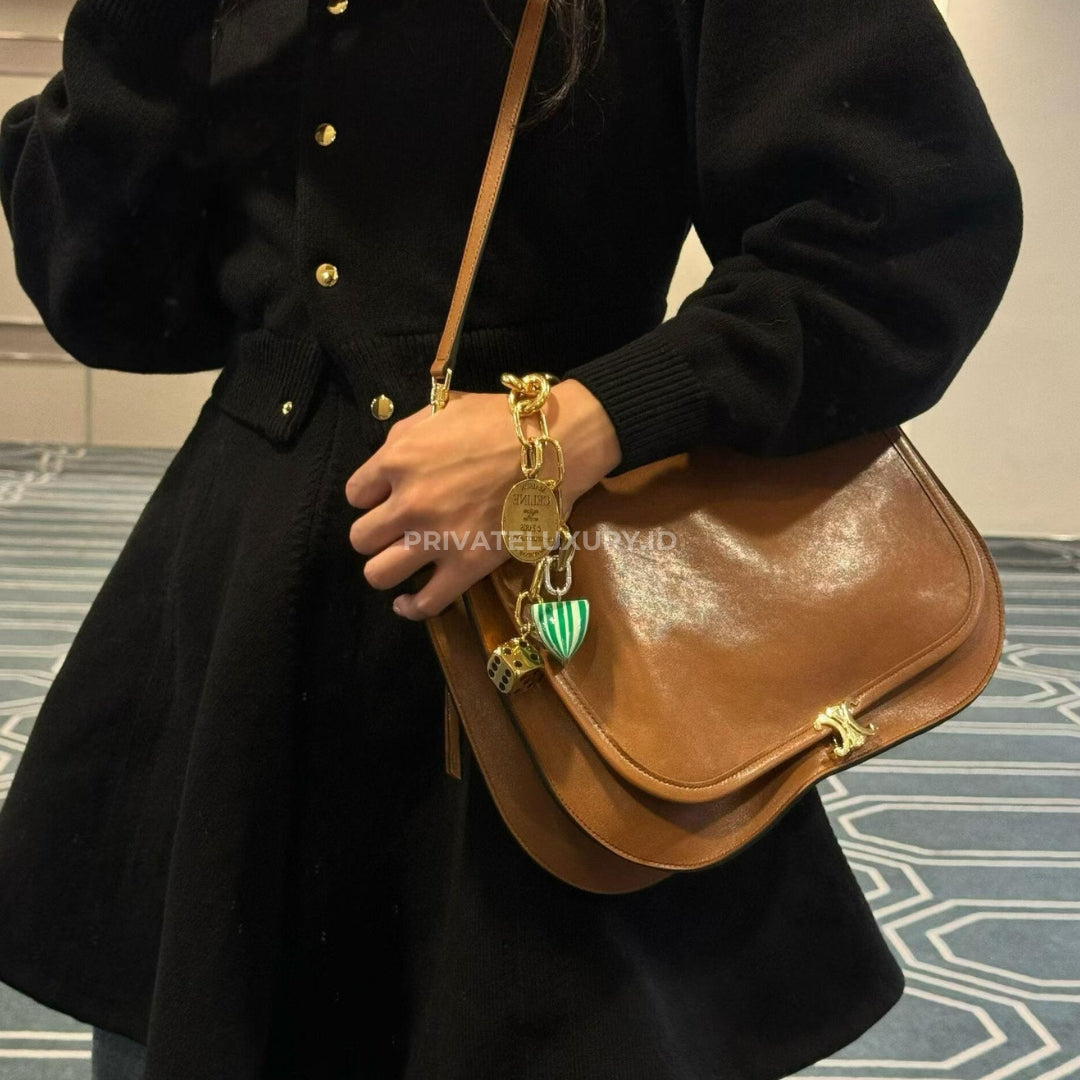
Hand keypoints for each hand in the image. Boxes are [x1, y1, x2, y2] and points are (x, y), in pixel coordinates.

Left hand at [344, 378, 621, 619]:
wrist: (556, 444)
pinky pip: (425, 602)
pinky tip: (408, 601)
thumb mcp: (442, 410)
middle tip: (397, 530)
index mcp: (398, 460)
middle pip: (361, 538)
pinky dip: (411, 606)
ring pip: (378, 574)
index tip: (388, 498)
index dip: (371, 498)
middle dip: (376, 534)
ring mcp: (437, 538)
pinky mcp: (468, 566)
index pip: (354, 494)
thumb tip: (387, 461)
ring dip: (386, 569)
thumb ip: (405, 436)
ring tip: (401, 562)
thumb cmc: (502, 421)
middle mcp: (409, 503)